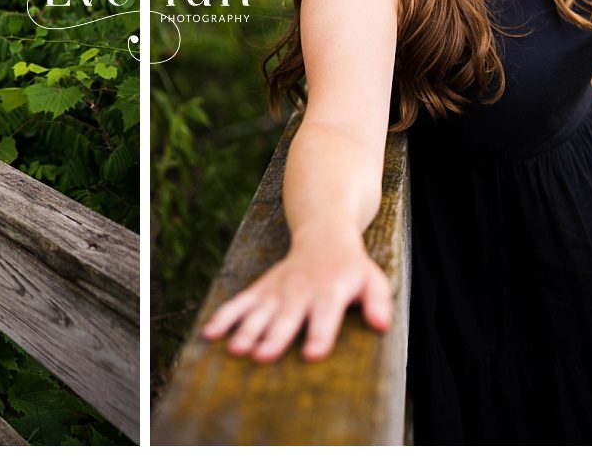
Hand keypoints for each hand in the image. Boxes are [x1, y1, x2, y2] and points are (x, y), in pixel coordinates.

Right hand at [200, 231, 392, 361]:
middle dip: (274, 337)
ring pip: (260, 312)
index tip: (312, 354)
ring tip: (236, 349)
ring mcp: (277, 290)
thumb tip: (382, 325)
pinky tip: (210, 333)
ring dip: (246, 330)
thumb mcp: (373, 280)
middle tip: (262, 356)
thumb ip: (378, 302)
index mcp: (330, 291)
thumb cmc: (351, 268)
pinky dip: (224, 317)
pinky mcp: (260, 289)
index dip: (320, 335)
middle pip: (287, 317)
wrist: (322, 236)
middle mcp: (301, 291)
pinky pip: (239, 303)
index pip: (325, 315)